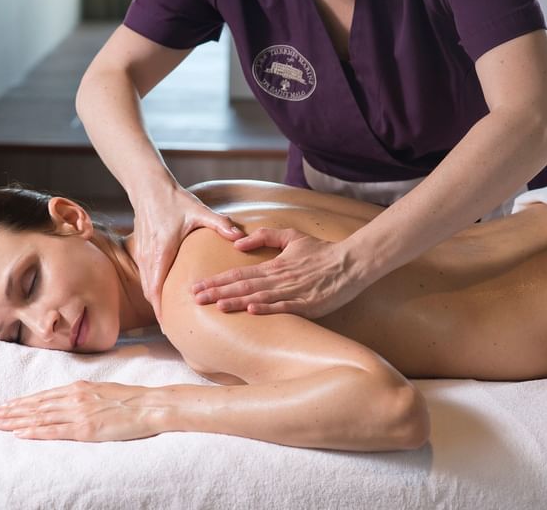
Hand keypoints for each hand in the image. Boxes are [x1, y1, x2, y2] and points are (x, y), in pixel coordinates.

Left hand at [0, 380, 162, 441]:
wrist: (150, 405)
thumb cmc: (131, 398)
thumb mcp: (103, 389)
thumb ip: (84, 394)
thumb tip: (70, 398)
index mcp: (79, 387)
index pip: (42, 396)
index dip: (21, 401)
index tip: (4, 405)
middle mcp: (74, 398)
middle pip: (36, 406)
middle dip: (11, 411)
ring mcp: (78, 414)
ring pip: (40, 418)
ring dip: (16, 421)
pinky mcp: (85, 429)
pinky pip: (54, 431)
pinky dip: (35, 432)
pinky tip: (20, 434)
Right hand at [132, 184, 244, 321]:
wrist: (149, 187)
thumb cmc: (174, 199)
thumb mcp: (199, 211)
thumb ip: (220, 224)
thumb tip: (239, 236)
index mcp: (162, 252)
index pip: (157, 289)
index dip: (161, 310)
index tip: (167, 327)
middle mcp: (149, 257)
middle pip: (150, 293)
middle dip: (159, 313)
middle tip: (172, 332)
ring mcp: (143, 254)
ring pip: (146, 286)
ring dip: (155, 303)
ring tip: (168, 320)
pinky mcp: (142, 250)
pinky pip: (146, 277)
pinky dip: (152, 290)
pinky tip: (164, 297)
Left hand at [191, 228, 368, 318]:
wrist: (350, 263)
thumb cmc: (321, 251)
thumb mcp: (292, 236)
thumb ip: (265, 236)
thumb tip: (238, 244)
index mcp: (274, 265)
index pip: (239, 272)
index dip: (217, 280)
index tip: (197, 286)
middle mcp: (280, 278)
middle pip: (244, 285)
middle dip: (218, 292)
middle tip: (196, 299)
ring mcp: (294, 292)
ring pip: (260, 297)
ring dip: (237, 302)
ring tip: (217, 306)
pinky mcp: (308, 304)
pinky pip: (285, 307)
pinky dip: (268, 308)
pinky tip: (252, 310)